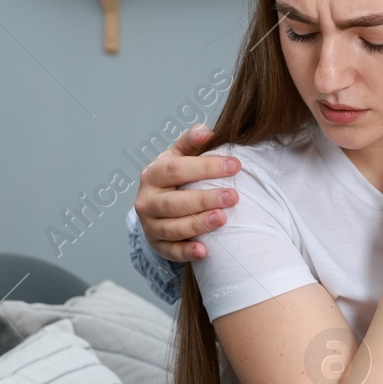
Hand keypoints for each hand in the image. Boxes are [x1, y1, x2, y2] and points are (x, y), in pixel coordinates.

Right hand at [134, 124, 241, 261]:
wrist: (156, 207)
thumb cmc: (174, 178)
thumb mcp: (179, 156)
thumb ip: (191, 141)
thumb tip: (206, 131)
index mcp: (153, 175)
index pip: (177, 169)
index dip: (206, 167)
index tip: (235, 165)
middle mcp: (147, 201)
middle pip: (174, 202)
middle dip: (204, 199)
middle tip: (233, 196)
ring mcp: (150, 225)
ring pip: (172, 228)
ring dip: (198, 224)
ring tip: (222, 219)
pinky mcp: (158, 246)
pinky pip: (171, 251)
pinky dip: (186, 252)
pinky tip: (204, 251)